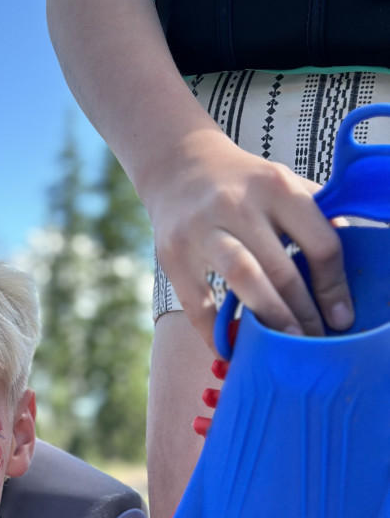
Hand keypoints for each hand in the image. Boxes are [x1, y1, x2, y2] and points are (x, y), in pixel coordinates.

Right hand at [143, 129, 353, 346]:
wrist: (180, 168)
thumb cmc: (243, 186)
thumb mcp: (282, 187)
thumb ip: (315, 220)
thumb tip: (343, 275)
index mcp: (277, 187)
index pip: (320, 243)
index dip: (334, 287)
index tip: (341, 318)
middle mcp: (239, 204)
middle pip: (282, 269)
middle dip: (303, 313)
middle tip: (314, 344)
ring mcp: (202, 230)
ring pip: (243, 280)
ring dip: (268, 318)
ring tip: (282, 347)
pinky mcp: (174, 256)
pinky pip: (198, 305)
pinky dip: (216, 332)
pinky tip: (232, 349)